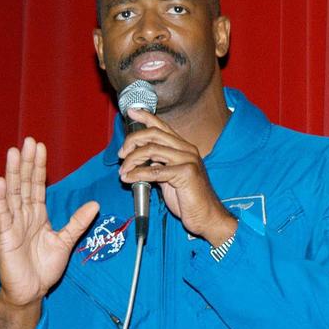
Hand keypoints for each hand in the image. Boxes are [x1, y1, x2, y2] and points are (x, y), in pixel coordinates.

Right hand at [0, 137, 97, 307]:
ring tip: (13, 154)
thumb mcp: (66, 241)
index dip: (38, 167)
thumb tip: (95, 205)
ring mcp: (13, 224)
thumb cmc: (44, 268)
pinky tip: (1, 183)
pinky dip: (1, 199)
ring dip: (12, 173)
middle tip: (28, 142)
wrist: (31, 291)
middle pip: (24, 184)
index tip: (40, 148)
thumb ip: (78, 222)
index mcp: (37, 215)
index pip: (37, 185)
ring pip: (12, 194)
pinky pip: (3, 214)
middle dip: (26, 163)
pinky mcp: (5, 236)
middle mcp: (23, 216)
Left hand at [118, 109, 235, 244]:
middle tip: (121, 154)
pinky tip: (129, 179)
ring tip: (124, 172)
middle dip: (132, 141)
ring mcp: (188, 160)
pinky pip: (154, 171)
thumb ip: (158, 164)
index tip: (130, 112)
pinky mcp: (186, 173)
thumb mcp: (169, 177)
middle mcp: (187, 150)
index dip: (145, 116)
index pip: (162, 126)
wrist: (207, 216)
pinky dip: (137, 174)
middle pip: (153, 134)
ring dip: (132, 160)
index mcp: (184, 148)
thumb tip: (139, 160)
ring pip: (151, 150)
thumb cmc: (189, 199)